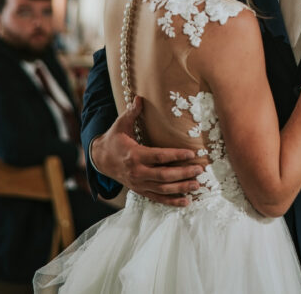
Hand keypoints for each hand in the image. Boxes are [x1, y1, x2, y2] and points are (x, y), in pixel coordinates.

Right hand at [89, 96, 205, 206]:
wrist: (101, 160)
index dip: (175, 155)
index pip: (159, 156)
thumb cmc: (114, 140)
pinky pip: (158, 198)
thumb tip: (139, 98)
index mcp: (134, 155)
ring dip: (181, 188)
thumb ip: (131, 112)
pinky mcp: (140, 191)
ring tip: (196, 184)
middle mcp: (137, 172)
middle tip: (199, 169)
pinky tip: (186, 201)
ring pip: (163, 189)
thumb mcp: (120, 125)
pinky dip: (172, 201)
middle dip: (183, 173)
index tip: (191, 153)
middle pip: (163, 175)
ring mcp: (139, 184)